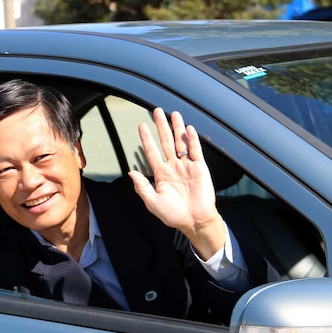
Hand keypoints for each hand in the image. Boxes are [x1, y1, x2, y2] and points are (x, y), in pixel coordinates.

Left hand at [128, 108, 225, 259]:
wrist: (194, 221)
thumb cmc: (173, 215)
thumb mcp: (153, 203)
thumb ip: (142, 187)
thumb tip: (131, 172)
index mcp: (161, 174)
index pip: (152, 152)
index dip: (146, 139)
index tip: (141, 126)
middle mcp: (173, 167)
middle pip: (165, 142)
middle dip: (160, 126)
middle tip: (156, 111)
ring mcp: (187, 166)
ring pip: (180, 143)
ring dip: (176, 128)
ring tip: (173, 113)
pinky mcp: (200, 168)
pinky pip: (195, 151)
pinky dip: (191, 140)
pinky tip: (187, 129)